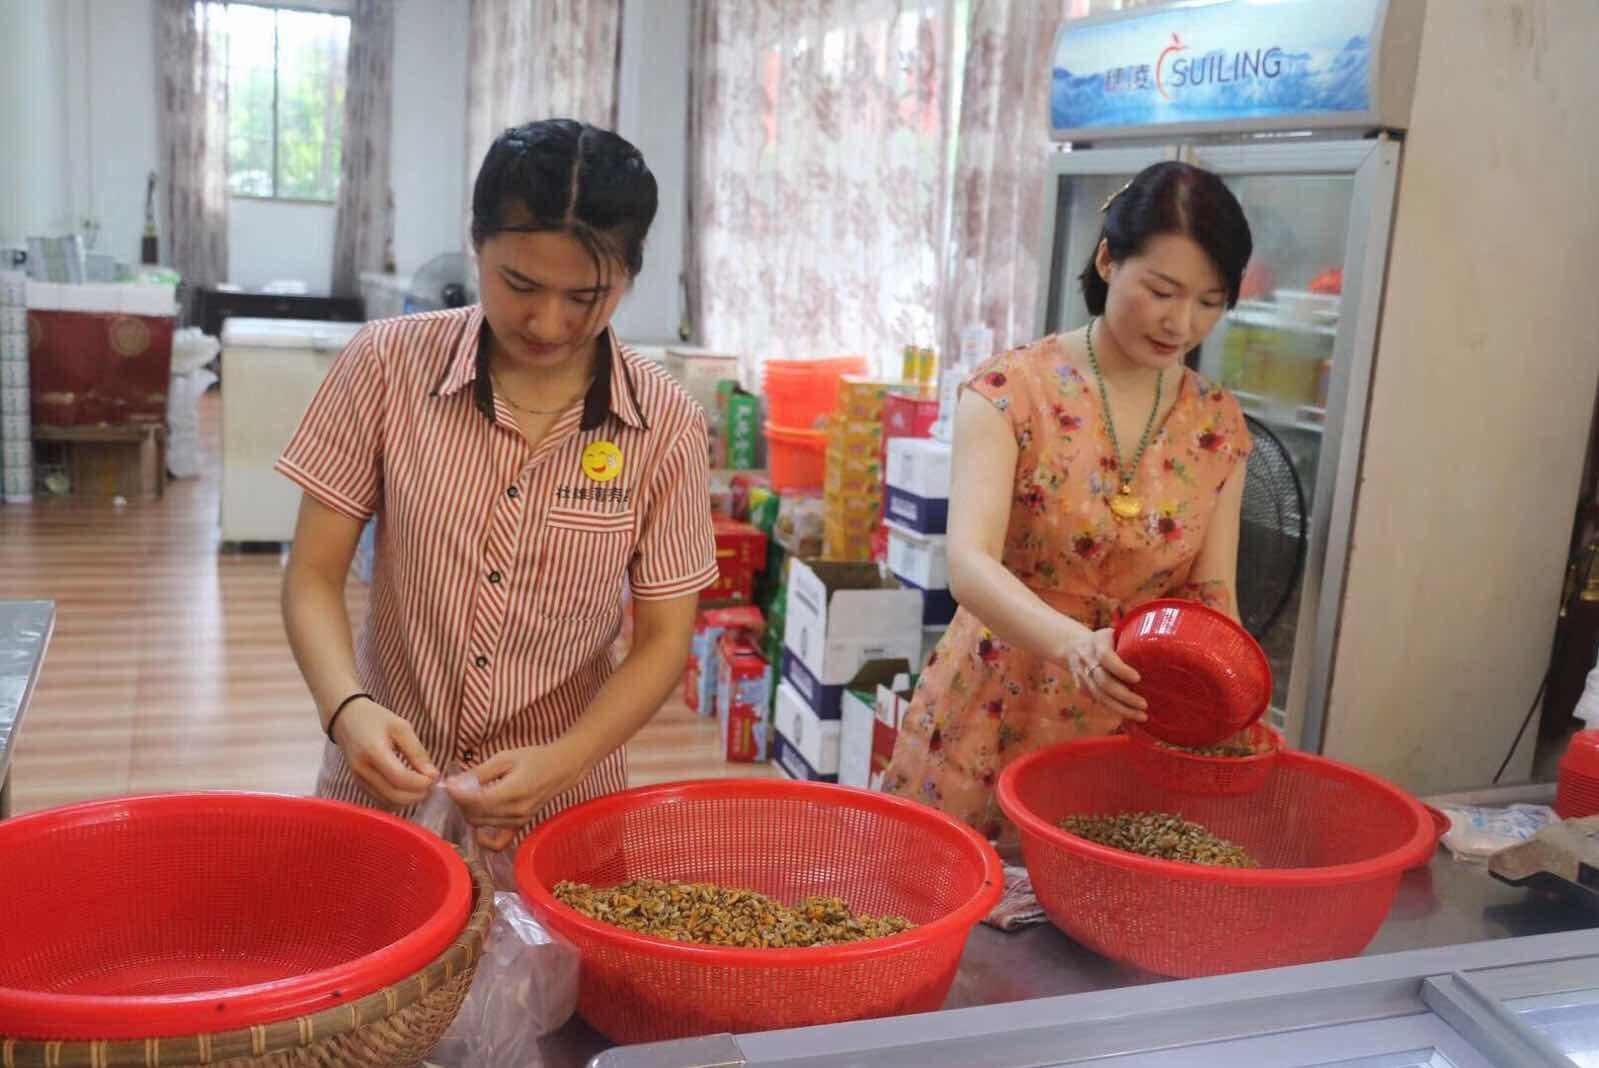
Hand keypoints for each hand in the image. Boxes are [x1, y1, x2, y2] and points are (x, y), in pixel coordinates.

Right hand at [331, 698, 438, 805]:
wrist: (347, 720)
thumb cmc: (376, 720)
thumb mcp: (402, 728)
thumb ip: (417, 752)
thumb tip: (433, 775)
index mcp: (373, 752)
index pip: (400, 778)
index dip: (421, 783)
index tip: (434, 777)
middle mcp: (363, 770)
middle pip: (394, 795)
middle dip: (418, 795)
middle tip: (431, 784)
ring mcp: (358, 780)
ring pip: (388, 803)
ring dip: (409, 800)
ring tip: (421, 786)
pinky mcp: (359, 786)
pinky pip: (381, 802)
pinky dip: (398, 801)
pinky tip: (408, 789)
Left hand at [446, 743, 581, 851]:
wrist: (560, 769)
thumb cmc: (533, 758)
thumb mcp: (504, 758)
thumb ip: (479, 773)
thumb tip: (453, 783)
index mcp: (512, 792)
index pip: (475, 800)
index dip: (457, 793)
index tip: (447, 784)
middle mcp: (515, 812)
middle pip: (474, 815)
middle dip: (460, 801)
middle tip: (458, 786)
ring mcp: (517, 822)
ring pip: (480, 825)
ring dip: (468, 812)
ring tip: (468, 795)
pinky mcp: (519, 827)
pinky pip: (497, 841)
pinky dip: (483, 836)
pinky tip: (479, 823)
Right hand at [1060, 625, 1146, 721]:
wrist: (1073, 646)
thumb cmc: (1105, 640)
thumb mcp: (1115, 633)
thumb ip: (1132, 638)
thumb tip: (1164, 646)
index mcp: (1097, 642)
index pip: (1105, 657)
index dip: (1120, 669)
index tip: (1138, 679)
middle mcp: (1087, 659)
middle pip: (1104, 682)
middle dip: (1124, 696)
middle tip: (1144, 704)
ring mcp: (1082, 675)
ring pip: (1100, 696)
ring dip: (1121, 708)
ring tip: (1141, 716)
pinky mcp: (1082, 688)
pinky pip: (1099, 701)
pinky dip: (1115, 710)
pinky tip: (1130, 715)